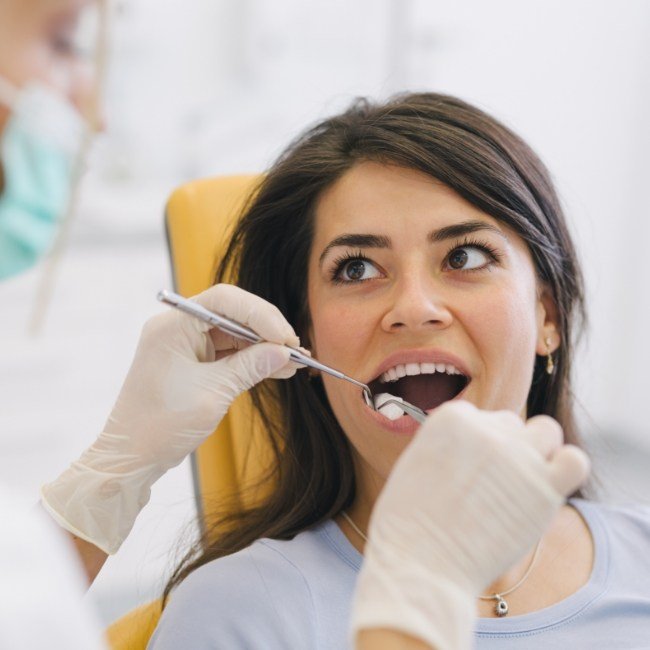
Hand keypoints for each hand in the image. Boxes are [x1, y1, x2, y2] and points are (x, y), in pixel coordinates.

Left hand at [41, 284, 300, 553]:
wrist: (131, 458)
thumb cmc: (160, 426)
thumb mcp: (212, 394)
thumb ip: (250, 367)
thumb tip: (284, 352)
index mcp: (173, 326)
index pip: (224, 301)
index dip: (260, 314)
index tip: (285, 338)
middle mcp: (178, 327)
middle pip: (232, 313)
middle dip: (266, 329)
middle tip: (294, 349)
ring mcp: (185, 344)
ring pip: (234, 333)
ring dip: (263, 346)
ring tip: (294, 361)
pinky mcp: (192, 361)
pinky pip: (229, 352)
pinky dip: (252, 360)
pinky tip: (278, 368)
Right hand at [351, 401, 589, 649]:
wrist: (420, 565)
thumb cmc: (408, 524)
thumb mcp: (415, 462)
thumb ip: (448, 444)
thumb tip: (473, 447)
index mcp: (452, 418)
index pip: (479, 416)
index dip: (475, 446)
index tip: (466, 472)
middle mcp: (487, 429)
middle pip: (511, 425)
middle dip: (503, 449)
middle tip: (490, 487)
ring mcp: (518, 457)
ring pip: (547, 431)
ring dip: (538, 451)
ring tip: (521, 483)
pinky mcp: (545, 489)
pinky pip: (575, 462)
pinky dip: (566, 469)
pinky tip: (547, 489)